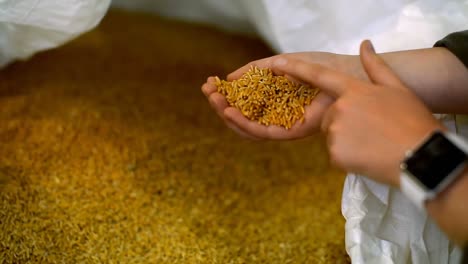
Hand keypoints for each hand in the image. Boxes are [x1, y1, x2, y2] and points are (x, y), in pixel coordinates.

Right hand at [201, 52, 363, 139]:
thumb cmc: (315, 67)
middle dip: (221, 106)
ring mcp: (281, 125)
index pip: (241, 104)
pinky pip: (262, 133)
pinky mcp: (290, 132)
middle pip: (240, 119)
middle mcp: (273, 116)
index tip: (209, 84)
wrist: (342, 73)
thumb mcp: (278, 64)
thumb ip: (255, 71)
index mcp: (270, 102)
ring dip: (228, 115)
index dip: (223, 96)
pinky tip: (231, 112)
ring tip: (216, 102)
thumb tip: (229, 78)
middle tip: (208, 93)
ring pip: (247, 129)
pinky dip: (244, 124)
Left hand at [271, 40, 444, 186]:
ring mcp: (335, 132)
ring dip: (348, 140)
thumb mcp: (397, 89)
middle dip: (345, 121)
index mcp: (353, 91)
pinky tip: (369, 156)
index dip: (297, 68)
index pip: (319, 75)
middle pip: (331, 114)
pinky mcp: (334, 155)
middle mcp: (339, 109)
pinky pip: (336, 154)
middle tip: (372, 130)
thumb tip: (365, 44)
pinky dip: (349, 157)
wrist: (421, 157)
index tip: (277, 62)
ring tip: (373, 143)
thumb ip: (376, 66)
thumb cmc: (412, 121)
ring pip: (333, 135)